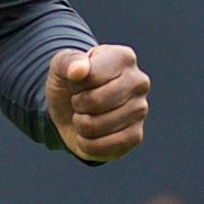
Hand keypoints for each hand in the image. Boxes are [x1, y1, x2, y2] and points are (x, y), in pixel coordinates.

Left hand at [46, 42, 148, 164]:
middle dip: (77, 105)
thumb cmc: (71, 82)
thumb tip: (79, 71)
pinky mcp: (136, 136)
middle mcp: (139, 82)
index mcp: (123, 58)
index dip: (75, 84)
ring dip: (80, 125)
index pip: (91, 76)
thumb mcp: (62, 65)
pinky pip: (103, 146)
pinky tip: (91, 134)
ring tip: (86, 115)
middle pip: (95, 102)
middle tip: (81, 101)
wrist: (73, 109)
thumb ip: (69, 62)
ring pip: (96, 126)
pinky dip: (86, 143)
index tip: (78, 81)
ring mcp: (141, 110)